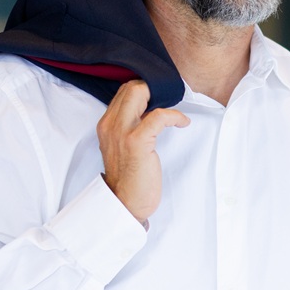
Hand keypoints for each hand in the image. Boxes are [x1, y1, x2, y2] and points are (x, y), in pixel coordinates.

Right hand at [96, 80, 187, 223]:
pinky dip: (175, 116)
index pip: (123, 91)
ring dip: (163, 97)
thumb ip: (129, 127)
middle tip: (170, 101)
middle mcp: (110, 125)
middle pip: (131, 87)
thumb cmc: (130, 177)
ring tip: (175, 112)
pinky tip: (183, 122)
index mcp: (106, 125)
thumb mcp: (123, 147)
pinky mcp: (136, 142)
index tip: (162, 96)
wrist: (125, 202)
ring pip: (139, 93)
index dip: (144, 89)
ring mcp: (121, 132)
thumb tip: (150, 111)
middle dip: (154, 88)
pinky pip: (159, 116)